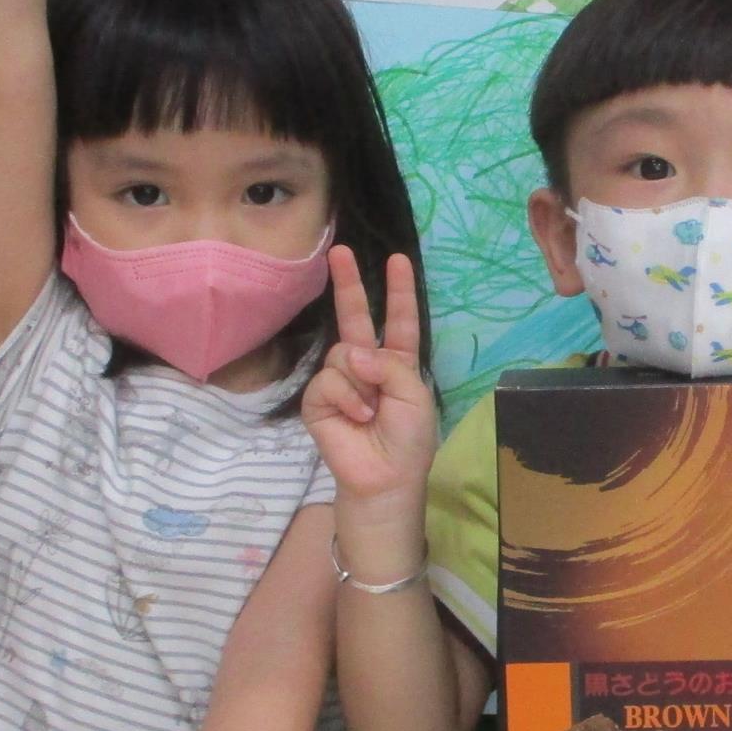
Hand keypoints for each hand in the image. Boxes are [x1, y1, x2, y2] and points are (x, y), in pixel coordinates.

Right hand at [302, 248, 441, 507]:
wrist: (385, 480)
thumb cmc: (408, 439)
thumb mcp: (413, 394)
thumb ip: (388, 365)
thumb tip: (352, 353)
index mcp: (396, 361)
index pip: (398, 320)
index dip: (398, 291)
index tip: (396, 260)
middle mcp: (366, 364)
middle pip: (355, 317)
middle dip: (349, 283)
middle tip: (339, 251)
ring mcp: (340, 380)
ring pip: (343, 354)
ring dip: (361, 382)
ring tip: (371, 411)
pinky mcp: (318, 399)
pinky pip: (329, 381)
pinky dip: (346, 398)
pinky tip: (356, 419)